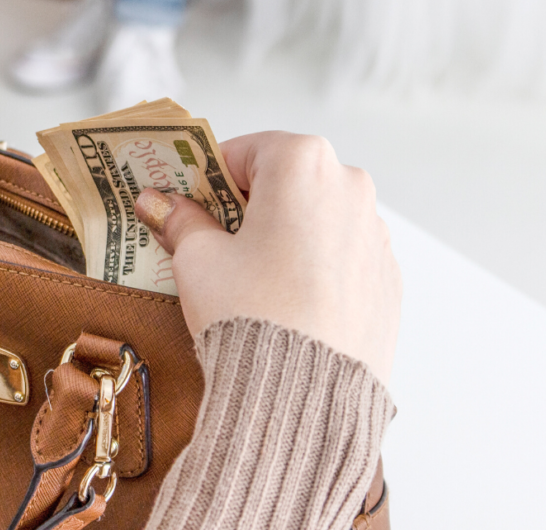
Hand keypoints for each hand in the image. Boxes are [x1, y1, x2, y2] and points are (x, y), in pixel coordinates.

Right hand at [135, 132, 400, 385]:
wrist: (305, 393)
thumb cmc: (249, 311)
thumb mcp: (198, 259)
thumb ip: (179, 220)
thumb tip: (158, 203)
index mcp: (303, 163)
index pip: (243, 152)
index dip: (208, 179)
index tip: (189, 205)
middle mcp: (349, 185)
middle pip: (285, 181)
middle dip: (248, 207)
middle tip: (214, 244)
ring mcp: (375, 232)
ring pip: (316, 218)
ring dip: (283, 235)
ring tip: (250, 281)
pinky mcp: (387, 276)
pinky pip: (340, 256)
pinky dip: (313, 266)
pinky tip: (286, 302)